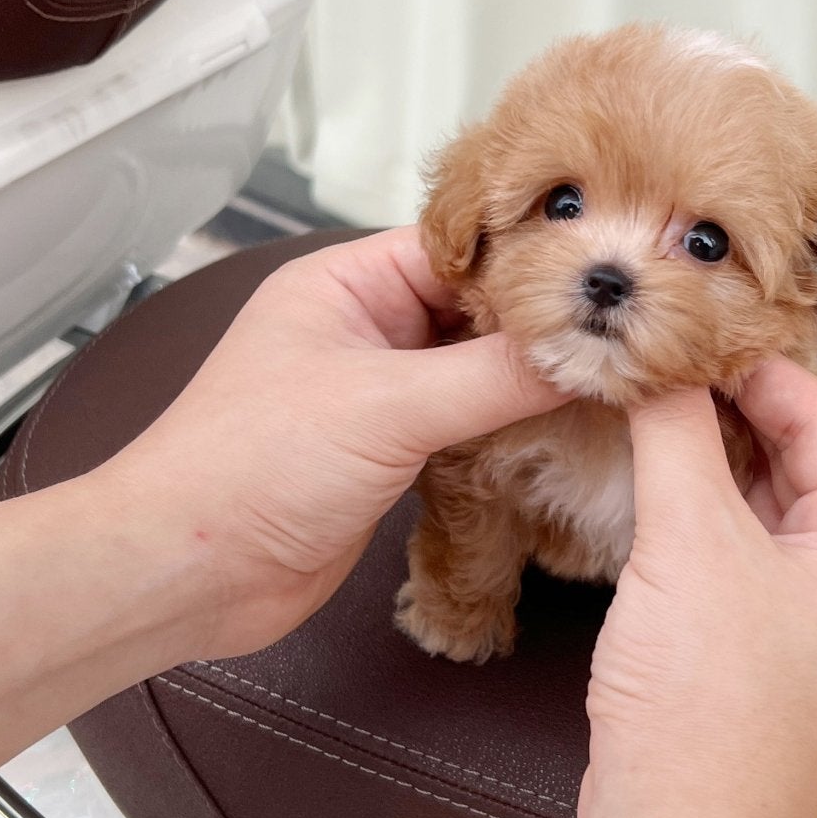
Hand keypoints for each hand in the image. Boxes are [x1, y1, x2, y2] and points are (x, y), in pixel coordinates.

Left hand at [91, 229, 565, 661]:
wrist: (188, 572)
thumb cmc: (252, 465)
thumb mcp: (387, 406)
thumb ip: (493, 377)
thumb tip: (589, 351)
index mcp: (344, 284)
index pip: (458, 245)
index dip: (529, 258)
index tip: (607, 270)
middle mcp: (363, 328)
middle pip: (474, 306)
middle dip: (539, 320)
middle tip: (629, 326)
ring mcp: (375, 392)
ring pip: (473, 367)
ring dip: (527, 377)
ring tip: (612, 370)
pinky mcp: (388, 452)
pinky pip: (465, 421)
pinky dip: (508, 425)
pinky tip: (565, 427)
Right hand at [580, 359, 816, 817]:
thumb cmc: (712, 715)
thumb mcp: (690, 542)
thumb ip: (676, 434)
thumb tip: (660, 364)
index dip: (757, 365)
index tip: (693, 327)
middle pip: (796, 460)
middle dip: (726, 410)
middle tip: (659, 359)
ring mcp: (812, 630)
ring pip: (759, 509)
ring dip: (704, 461)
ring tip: (643, 406)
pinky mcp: (759, 661)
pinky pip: (732, 559)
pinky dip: (692, 516)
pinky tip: (640, 483)